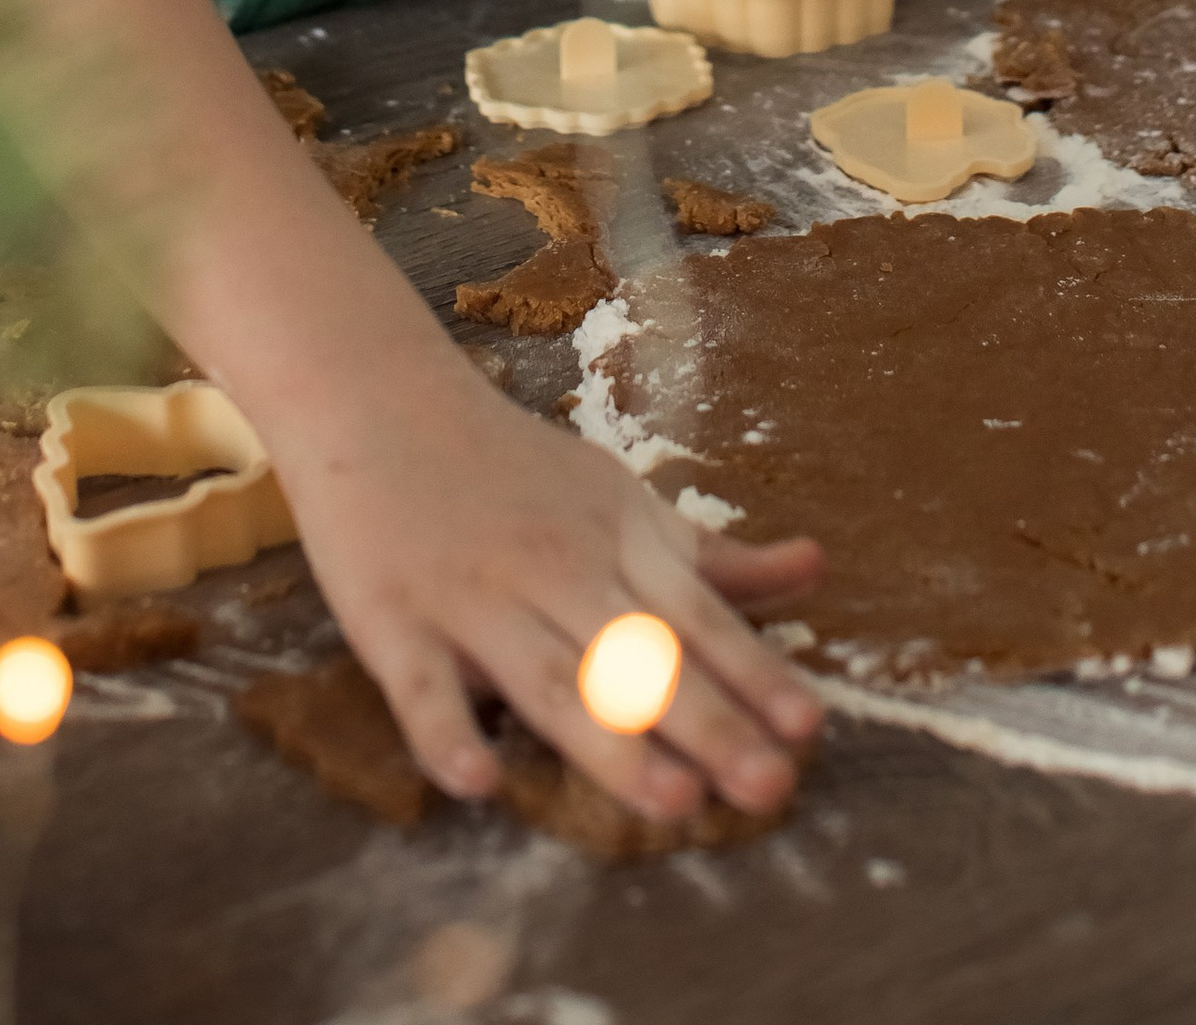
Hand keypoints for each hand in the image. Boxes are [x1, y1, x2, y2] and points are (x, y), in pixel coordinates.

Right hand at [266, 335, 822, 821]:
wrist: (378, 396)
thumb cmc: (513, 468)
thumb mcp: (621, 500)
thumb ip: (712, 555)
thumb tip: (818, 571)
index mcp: (613, 539)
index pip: (696, 615)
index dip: (753, 671)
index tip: (808, 728)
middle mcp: (553, 568)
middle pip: (636, 656)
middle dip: (707, 723)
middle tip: (770, 788)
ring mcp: (472, 596)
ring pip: (549, 680)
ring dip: (611, 742)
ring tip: (673, 801)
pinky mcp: (391, 618)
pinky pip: (420, 686)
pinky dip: (445, 733)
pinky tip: (477, 782)